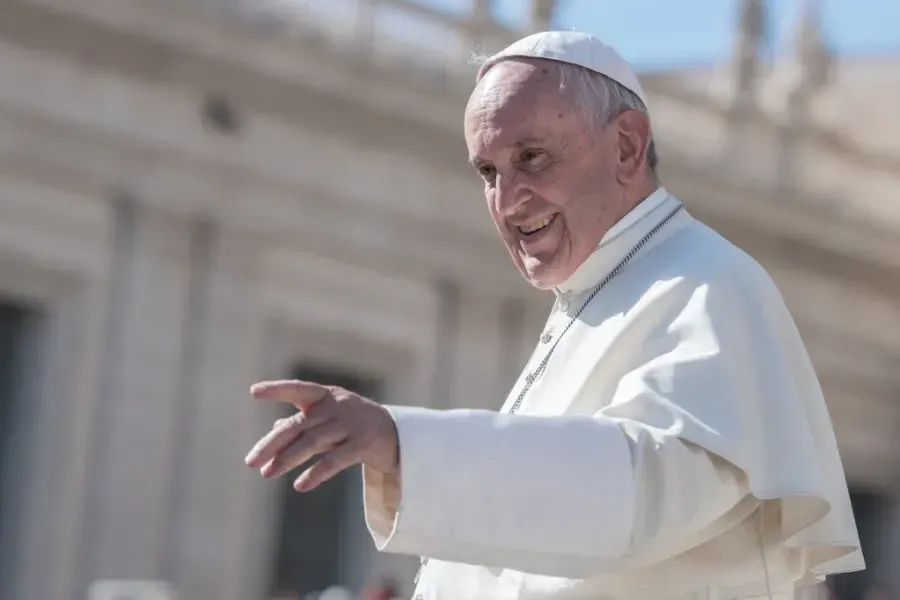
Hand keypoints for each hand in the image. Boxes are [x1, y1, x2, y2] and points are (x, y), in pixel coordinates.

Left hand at [244, 379, 399, 491]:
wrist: (396, 435)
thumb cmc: (354, 424)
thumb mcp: (329, 418)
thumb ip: (304, 422)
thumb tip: (274, 429)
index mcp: (327, 395)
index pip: (299, 389)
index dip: (278, 389)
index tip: (254, 392)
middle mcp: (338, 406)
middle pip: (300, 424)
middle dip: (272, 443)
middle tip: (250, 462)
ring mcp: (352, 424)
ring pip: (313, 442)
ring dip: (288, 459)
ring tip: (267, 474)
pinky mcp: (364, 445)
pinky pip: (335, 460)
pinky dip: (315, 473)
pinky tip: (300, 485)